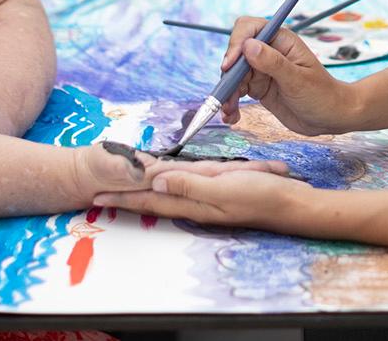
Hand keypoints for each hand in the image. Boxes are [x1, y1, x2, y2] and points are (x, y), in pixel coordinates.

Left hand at [63, 143, 288, 205]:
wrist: (291, 203)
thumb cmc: (261, 194)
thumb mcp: (223, 186)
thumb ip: (189, 184)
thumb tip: (154, 183)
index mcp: (193, 202)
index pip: (149, 200)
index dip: (123, 197)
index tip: (96, 197)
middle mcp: (195, 203)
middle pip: (153, 200)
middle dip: (125, 198)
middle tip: (98, 196)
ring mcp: (206, 199)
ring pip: (167, 194)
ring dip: (142, 194)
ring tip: (121, 191)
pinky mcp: (218, 192)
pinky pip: (184, 189)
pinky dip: (166, 187)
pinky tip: (163, 185)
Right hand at [220, 19, 357, 135]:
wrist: (330, 118)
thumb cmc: (322, 95)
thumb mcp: (298, 80)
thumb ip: (273, 63)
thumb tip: (248, 46)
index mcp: (281, 41)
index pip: (249, 29)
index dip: (236, 43)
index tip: (230, 65)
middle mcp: (268, 52)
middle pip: (236, 53)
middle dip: (228, 74)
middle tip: (226, 96)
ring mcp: (262, 70)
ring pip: (233, 74)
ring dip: (227, 92)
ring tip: (228, 111)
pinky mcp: (258, 87)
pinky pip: (237, 90)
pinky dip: (231, 102)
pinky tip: (232, 116)